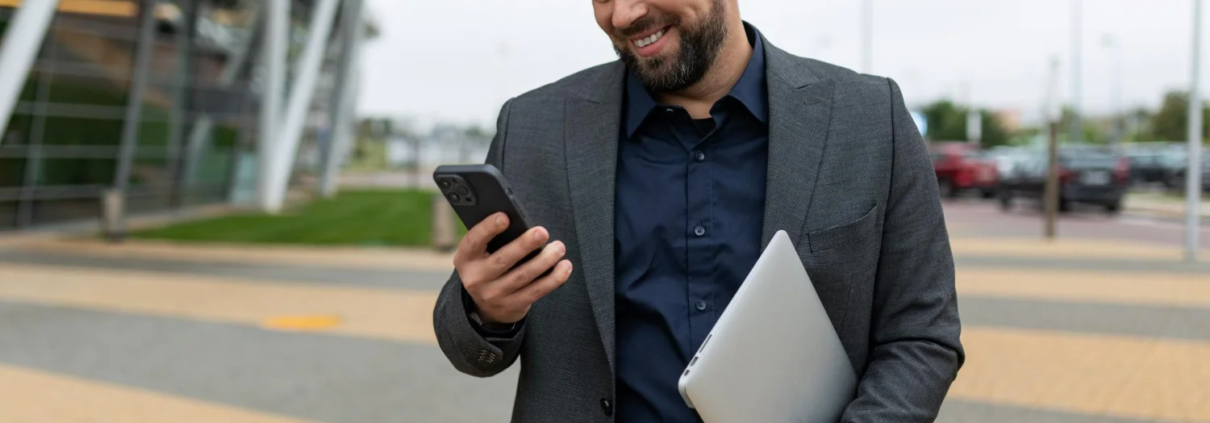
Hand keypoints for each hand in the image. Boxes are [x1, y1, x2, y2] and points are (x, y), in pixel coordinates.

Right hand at [454, 212, 572, 324]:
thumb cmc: (488, 266)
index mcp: (466, 258)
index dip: (488, 228)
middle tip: (542, 232)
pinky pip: (536, 291)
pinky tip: (564, 267)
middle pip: (503, 259)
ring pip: (523, 276)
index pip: (474, 241)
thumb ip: (493, 239)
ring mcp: (494, 295)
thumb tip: (519, 221)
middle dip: (524, 244)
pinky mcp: (513, 305)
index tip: (505, 217)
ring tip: (558, 247)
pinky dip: (553, 279)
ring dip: (544, 260)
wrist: (485, 306)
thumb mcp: (480, 254)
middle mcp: (476, 278)